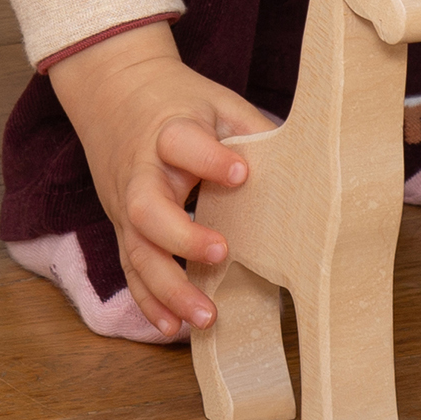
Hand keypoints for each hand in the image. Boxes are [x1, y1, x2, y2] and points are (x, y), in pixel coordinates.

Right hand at [47, 22, 270, 336]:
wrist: (114, 91)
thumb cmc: (178, 100)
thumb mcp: (216, 101)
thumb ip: (252, 130)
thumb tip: (307, 160)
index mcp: (167, 131)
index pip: (181, 143)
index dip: (209, 159)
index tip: (242, 173)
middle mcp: (140, 172)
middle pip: (148, 210)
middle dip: (182, 238)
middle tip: (222, 253)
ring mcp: (125, 205)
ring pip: (137, 252)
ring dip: (168, 289)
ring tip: (206, 317)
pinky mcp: (121, 227)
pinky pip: (130, 270)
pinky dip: (148, 302)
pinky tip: (172, 328)